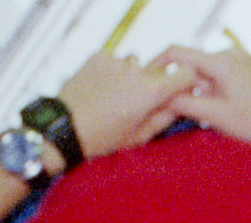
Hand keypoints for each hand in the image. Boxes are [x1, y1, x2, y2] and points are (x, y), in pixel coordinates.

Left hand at [59, 51, 194, 161]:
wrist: (64, 128)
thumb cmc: (103, 138)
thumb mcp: (140, 137)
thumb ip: (165, 118)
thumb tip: (182, 104)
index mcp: (152, 93)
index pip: (185, 74)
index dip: (184, 83)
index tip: (176, 93)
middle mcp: (138, 71)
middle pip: (158, 72)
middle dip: (153, 85)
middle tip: (134, 105)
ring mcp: (118, 61)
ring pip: (135, 66)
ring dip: (130, 77)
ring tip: (113, 98)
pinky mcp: (100, 56)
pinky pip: (115, 61)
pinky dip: (111, 72)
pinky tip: (100, 89)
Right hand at [134, 42, 250, 149]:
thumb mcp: (215, 117)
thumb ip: (184, 104)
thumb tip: (160, 97)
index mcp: (221, 62)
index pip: (177, 52)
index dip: (157, 63)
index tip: (148, 79)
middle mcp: (230, 53)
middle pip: (192, 62)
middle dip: (181, 81)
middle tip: (175, 104)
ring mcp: (240, 57)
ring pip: (205, 68)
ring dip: (198, 86)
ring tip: (205, 109)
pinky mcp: (247, 65)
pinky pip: (220, 70)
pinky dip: (212, 84)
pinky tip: (219, 103)